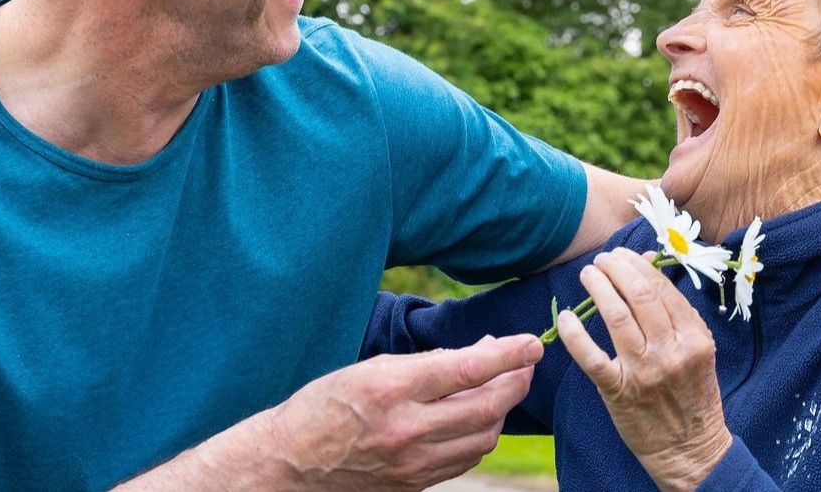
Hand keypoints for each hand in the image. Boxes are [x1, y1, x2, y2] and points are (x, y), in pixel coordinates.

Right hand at [260, 335, 541, 490]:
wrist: (289, 463)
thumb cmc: (322, 406)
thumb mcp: (367, 368)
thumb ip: (424, 364)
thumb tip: (475, 355)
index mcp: (393, 389)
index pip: (469, 369)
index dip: (509, 354)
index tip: (531, 343)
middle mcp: (407, 429)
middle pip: (488, 407)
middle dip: (516, 382)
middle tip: (525, 364)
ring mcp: (413, 464)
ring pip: (483, 438)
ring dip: (501, 411)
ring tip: (502, 388)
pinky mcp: (414, 486)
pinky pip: (464, 460)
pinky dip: (479, 436)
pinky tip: (478, 419)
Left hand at [556, 249, 731, 491]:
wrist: (689, 448)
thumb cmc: (692, 394)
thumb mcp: (698, 350)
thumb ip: (677, 312)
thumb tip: (649, 265)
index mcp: (694, 338)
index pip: (662, 288)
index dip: (638, 265)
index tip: (623, 255)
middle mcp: (671, 351)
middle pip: (639, 295)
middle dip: (616, 268)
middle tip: (602, 260)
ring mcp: (644, 372)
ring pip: (617, 317)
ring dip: (598, 288)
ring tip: (588, 275)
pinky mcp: (619, 391)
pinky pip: (592, 356)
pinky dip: (575, 334)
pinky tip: (567, 318)